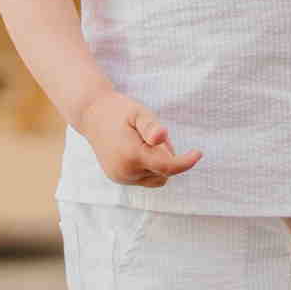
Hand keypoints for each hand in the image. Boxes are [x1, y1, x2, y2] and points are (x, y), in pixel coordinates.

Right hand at [79, 93, 201, 187]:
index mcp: (132, 156)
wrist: (91, 115)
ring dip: (157, 163)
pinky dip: (147, 166)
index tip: (198, 153)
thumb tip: (162, 137)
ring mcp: (120, 177)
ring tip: (142, 142)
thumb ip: (151, 126)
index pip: (167, 167)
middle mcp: (125, 172)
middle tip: (152, 134)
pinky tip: (135, 149)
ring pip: (155, 178)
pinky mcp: (118, 178)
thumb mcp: (138, 112)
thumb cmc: (119, 111)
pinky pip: (144, 178)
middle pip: (163, 172)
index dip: (186, 162)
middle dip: (165, 156)